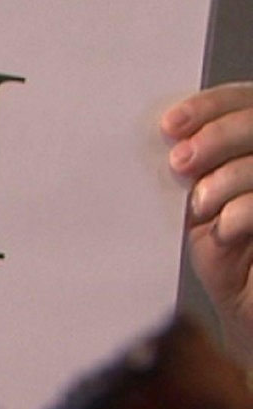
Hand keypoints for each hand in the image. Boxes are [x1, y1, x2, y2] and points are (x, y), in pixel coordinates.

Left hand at [162, 81, 252, 366]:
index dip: (211, 106)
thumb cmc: (230, 254)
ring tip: (203, 205)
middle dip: (217, 136)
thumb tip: (165, 133)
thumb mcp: (204, 201)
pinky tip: (226, 228)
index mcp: (252, 148)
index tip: (171, 125)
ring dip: (227, 179)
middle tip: (181, 162)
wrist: (250, 309)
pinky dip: (243, 212)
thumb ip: (194, 166)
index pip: (247, 99)